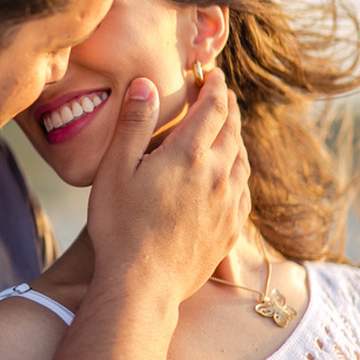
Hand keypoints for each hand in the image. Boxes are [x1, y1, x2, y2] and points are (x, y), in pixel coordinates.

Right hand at [86, 70, 249, 303]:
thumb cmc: (119, 226)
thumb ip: (133, 123)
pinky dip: (239, 170)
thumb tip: (147, 83)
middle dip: (228, 106)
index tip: (212, 73)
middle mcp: (217, 175)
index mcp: (189, 155)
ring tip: (228, 128)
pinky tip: (230, 174)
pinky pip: (244, 190)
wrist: (142, 285)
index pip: (213, 108)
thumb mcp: (115, 169)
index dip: (214, 86)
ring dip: (237, 137)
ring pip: (242, 159)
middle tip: (222, 92)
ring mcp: (228, 204)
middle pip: (233, 130)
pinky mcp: (230, 229)